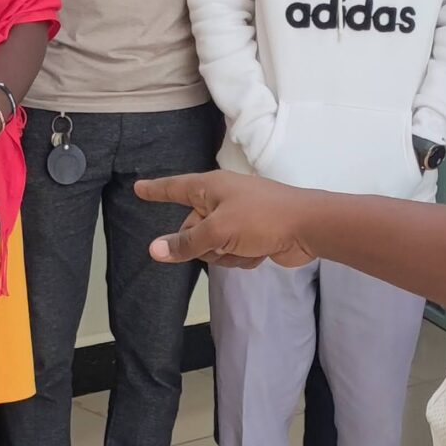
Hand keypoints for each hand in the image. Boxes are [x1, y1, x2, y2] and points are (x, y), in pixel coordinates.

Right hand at [135, 169, 321, 268]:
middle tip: (222, 243)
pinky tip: (258, 253)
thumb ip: (185, 243)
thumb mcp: (217, 231)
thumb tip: (154, 250)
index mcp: (210, 187)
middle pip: (192, 229)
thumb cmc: (261, 219)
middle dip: (203, 244)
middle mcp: (221, 200)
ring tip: (244, 247)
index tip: (137, 188)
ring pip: (211, 246)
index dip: (155, 190)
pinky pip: (231, 253)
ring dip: (224, 255)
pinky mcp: (252, 236)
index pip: (174, 188)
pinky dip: (242, 257)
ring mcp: (237, 219)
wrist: (308, 227)